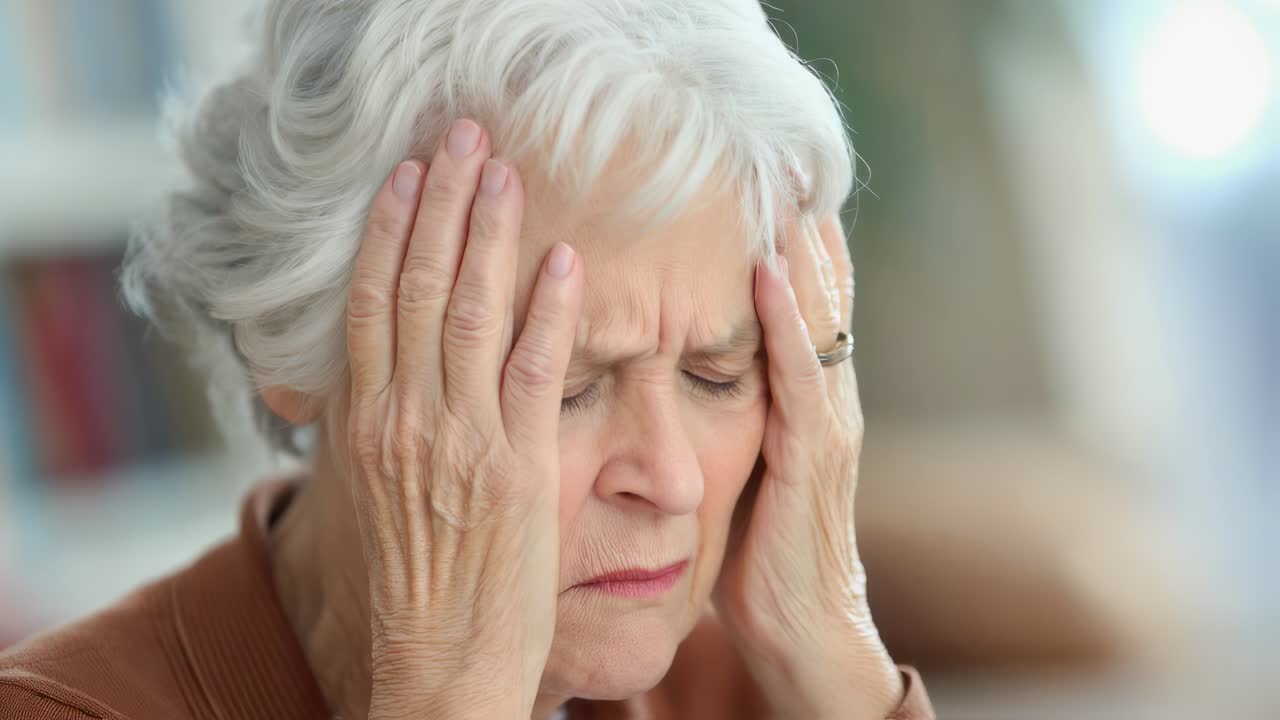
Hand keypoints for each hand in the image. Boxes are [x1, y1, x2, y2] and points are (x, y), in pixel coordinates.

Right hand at [342, 119, 582, 718]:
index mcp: (362, 425)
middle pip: (419, 287)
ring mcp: (459, 440)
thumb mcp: (366, 501)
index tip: (408, 177)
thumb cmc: (404, 595)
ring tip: (503, 172)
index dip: (391, 232)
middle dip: (441, 204)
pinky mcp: (518, 469)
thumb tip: (365, 380)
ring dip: (490, 233)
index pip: (371, 303)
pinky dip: (550, 310)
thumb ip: (369, 432)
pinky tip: (564, 260)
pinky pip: (537, 371)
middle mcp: (403, 420)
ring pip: (471, 312)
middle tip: (461, 141)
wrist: (429, 672)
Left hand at [714, 214, 901, 718]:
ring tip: (787, 184)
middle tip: (785, 154)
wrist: (802, 634)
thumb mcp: (747, 474)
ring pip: (819, 320)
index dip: (793, 246)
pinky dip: (787, 320)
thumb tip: (686, 380)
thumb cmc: (765, 559)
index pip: (804, 309)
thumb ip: (732, 423)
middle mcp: (827, 404)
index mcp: (807, 406)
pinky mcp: (810, 460)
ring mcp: (827, 428)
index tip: (769, 184)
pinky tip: (770, 271)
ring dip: (803, 251)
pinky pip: (799, 376)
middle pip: (822, 297)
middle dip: (805, 227)